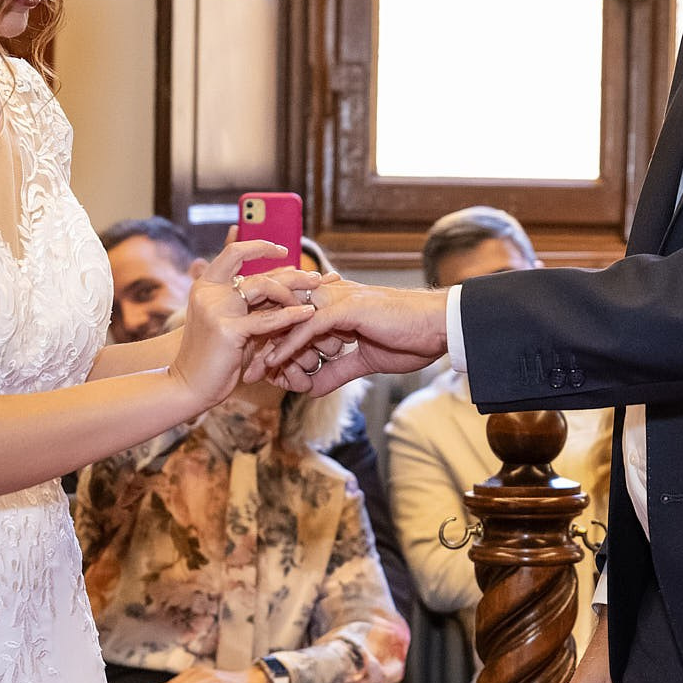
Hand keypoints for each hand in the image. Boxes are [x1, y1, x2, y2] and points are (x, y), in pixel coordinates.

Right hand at [168, 239, 317, 407]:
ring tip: (313, 299)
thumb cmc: (215, 355)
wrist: (189, 386)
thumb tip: (284, 279)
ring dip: (291, 293)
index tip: (284, 251)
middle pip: (257, 272)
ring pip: (263, 287)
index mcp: (206, 284)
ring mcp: (216, 308)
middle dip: (291, 274)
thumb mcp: (232, 321)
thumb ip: (251, 301)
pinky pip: (267, 319)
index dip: (261, 247)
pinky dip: (291, 315)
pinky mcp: (227, 329)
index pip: (235, 251)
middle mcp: (208, 291)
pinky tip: (308, 314)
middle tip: (316, 278)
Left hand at [252, 279, 449, 392]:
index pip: (296, 318)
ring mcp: (338, 299)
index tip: (260, 366)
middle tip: (243, 367)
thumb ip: (336, 371)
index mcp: (336, 304)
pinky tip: (276, 362)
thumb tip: (312, 387)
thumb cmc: (410, 337)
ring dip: (270, 345)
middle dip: (262, 340)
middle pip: (285, 314)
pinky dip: (290, 345)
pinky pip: (309, 327)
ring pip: (292, 319)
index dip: (275, 341)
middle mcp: (332, 296)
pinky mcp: (346, 308)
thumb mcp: (365, 361)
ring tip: (253, 369)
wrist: (439, 326)